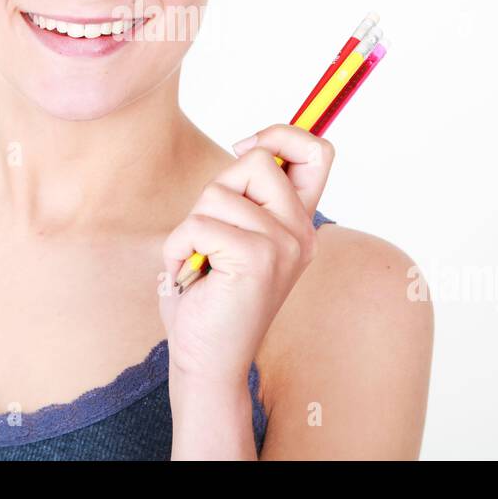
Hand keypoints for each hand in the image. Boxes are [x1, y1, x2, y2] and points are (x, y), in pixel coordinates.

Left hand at [158, 124, 335, 387]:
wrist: (206, 363)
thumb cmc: (210, 298)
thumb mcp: (231, 233)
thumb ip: (244, 196)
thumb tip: (250, 146)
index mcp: (299, 224)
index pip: (318, 152)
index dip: (282, 135)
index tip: (246, 148)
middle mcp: (300, 232)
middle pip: (256, 160)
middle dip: (217, 189)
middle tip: (209, 238)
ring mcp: (283, 245)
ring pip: (218, 193)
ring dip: (190, 228)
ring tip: (198, 264)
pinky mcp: (258, 259)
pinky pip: (198, 225)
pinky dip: (179, 248)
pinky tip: (189, 278)